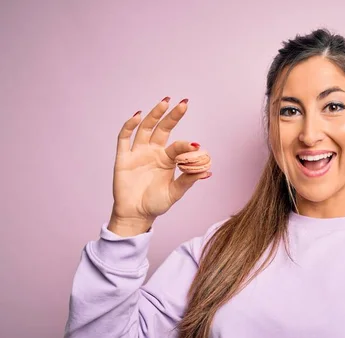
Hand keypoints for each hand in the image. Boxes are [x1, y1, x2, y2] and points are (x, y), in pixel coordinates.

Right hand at [108, 97, 211, 233]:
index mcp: (167, 159)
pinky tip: (137, 116)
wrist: (136, 215)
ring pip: (146, 128)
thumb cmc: (156, 203)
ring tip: (164, 103)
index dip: (186, 144)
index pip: (178, 146)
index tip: (196, 145)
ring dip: (154, 115)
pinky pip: (124, 138)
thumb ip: (188, 180)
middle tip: (183, 103)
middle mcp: (153, 151)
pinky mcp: (123, 157)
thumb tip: (208, 172)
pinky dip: (129, 126)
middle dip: (172, 116)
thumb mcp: (175, 193)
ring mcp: (138, 152)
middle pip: (163, 128)